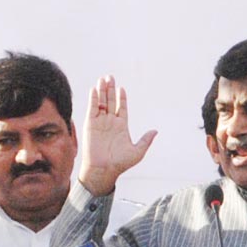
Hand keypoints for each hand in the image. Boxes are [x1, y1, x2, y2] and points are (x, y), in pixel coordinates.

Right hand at [80, 75, 157, 196]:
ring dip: (102, 91)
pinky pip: (92, 108)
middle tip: (110, 77)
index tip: (122, 89)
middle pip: (110, 101)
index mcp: (121, 127)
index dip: (122, 98)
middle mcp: (110, 122)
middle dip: (110, 89)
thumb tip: (155, 131)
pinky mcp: (90, 124)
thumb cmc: (120, 163)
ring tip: (103, 79)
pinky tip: (95, 89)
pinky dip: (93, 99)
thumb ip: (145, 140)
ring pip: (101, 102)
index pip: (122, 108)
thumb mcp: (137, 152)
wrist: (103, 169)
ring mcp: (100, 122)